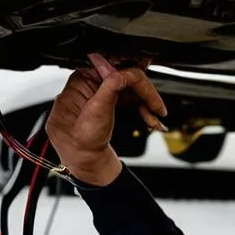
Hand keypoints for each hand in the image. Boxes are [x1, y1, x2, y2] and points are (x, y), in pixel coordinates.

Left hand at [46, 52, 166, 185]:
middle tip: (157, 103)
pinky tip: (152, 119)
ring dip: (147, 102)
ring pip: (130, 89)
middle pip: (122, 77)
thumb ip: (108, 88)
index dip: (128, 68)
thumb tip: (121, 71)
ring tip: (157, 117)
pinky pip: (130, 100)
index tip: (146, 69)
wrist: (88, 167)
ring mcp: (99, 96)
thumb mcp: (95, 115)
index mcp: (78, 84)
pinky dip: (143, 109)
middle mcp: (87, 87)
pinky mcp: (109, 104)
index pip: (108, 67)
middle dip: (143, 91)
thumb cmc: (80, 146)